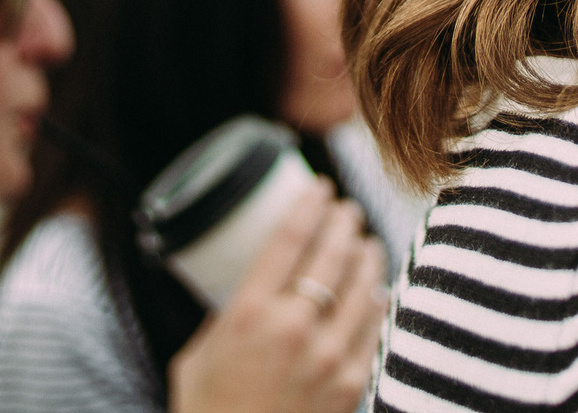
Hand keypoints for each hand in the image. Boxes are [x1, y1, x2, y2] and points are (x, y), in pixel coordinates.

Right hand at [169, 178, 388, 412]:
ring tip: (367, 242)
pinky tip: (375, 291)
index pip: (289, 238)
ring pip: (364, 286)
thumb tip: (254, 286)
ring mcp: (328, 357)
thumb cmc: (207, 411)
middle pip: (333, 253)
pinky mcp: (352, 384)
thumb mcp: (200, 353)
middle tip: (348, 209)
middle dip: (345, 222)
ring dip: (368, 256)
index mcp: (248, 313)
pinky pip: (375, 327)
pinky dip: (377, 301)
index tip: (319, 186)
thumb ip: (228, 315)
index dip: (309, 204)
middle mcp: (293, 328)